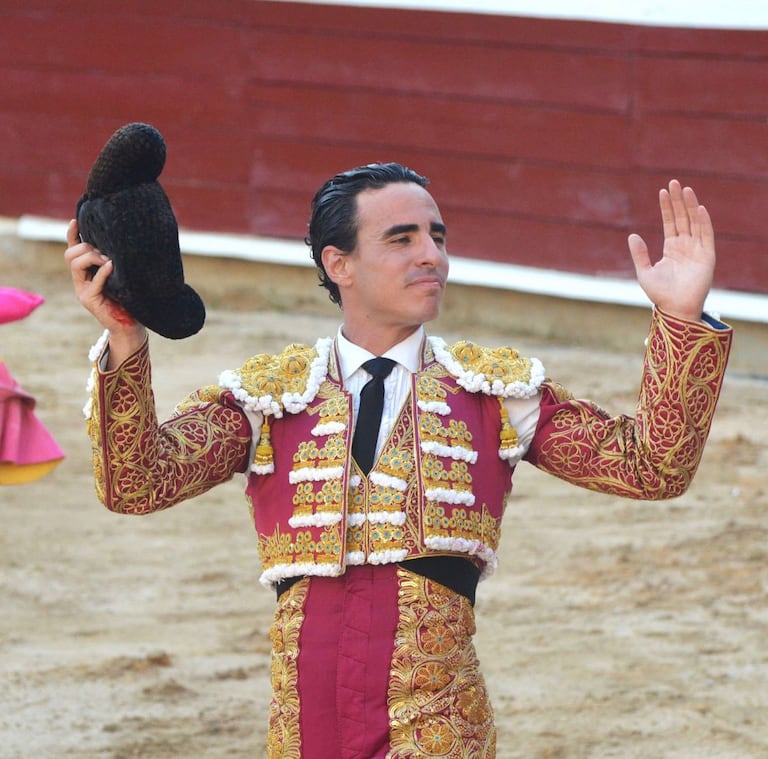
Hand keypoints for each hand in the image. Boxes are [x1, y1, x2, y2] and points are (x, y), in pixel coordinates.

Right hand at [64, 219, 146, 363]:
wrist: (131, 325)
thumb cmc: (129, 298)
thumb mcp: (122, 275)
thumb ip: (116, 261)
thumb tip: (123, 239)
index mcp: (87, 272)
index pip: (73, 249)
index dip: (71, 234)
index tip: (76, 220)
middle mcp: (81, 280)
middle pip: (71, 254)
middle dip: (86, 246)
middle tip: (106, 251)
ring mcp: (83, 290)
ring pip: (76, 264)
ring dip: (92, 256)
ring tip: (109, 259)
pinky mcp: (89, 300)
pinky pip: (93, 282)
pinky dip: (102, 272)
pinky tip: (112, 266)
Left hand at [627, 179, 714, 321]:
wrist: (675, 308)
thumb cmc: (659, 294)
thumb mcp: (645, 272)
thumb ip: (639, 254)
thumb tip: (632, 235)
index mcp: (671, 248)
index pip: (669, 222)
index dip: (666, 207)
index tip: (662, 191)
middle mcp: (685, 246)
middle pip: (682, 218)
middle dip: (677, 201)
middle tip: (673, 182)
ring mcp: (697, 250)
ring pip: (694, 222)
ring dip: (690, 206)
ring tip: (685, 189)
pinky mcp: (707, 257)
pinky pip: (706, 236)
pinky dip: (703, 222)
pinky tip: (699, 208)